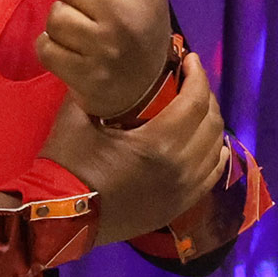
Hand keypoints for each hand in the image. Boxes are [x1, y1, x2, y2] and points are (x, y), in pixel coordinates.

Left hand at [35, 0, 172, 119]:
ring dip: (60, 23)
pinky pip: (45, 46)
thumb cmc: (135, 32)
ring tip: (78, 35)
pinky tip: (68, 53)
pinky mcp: (84, 76)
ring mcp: (105, 50)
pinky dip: (50, 48)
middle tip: (88, 14)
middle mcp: (128, 20)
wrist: (144, 94)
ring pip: (56, 15)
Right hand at [38, 53, 228, 245]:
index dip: (197, 76)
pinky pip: (211, 176)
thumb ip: (94, 92)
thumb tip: (104, 71)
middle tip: (191, 80)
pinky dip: (216, 156)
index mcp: (157, 143)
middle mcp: (179, 167)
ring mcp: (182, 190)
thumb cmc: (68, 167)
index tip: (189, 58)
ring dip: (211, 124)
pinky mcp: (178, 206)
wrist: (62, 218)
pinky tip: (213, 145)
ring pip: (216, 150)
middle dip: (205, 95)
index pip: (194, 101)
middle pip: (210, 123)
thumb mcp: (76, 120)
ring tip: (198, 108)